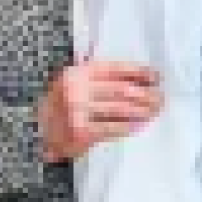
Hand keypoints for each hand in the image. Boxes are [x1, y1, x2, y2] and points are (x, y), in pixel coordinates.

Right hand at [41, 60, 162, 163]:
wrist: (41, 132)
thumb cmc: (64, 105)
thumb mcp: (75, 83)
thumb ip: (100, 77)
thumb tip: (139, 79)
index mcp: (77, 72)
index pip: (115, 68)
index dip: (139, 72)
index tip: (156, 76)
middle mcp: (76, 89)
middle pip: (122, 90)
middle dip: (146, 94)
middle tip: (160, 98)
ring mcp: (77, 111)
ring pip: (121, 109)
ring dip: (142, 111)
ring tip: (154, 111)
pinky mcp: (81, 132)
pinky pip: (113, 128)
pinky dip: (129, 126)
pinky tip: (139, 125)